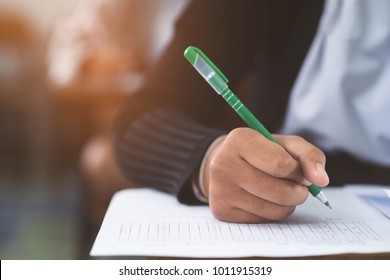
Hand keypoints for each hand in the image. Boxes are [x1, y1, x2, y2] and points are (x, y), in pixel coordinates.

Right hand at [201, 128, 328, 222]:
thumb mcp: (285, 144)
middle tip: (296, 185)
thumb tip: (321, 180)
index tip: (298, 170)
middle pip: (280, 191)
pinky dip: (272, 213)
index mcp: (239, 140)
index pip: (281, 164)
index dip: (298, 171)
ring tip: (279, 191)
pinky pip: (263, 221)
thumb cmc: (261, 152)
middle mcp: (223, 164)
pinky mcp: (221, 211)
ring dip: (288, 204)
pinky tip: (264, 200)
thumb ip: (309, 155)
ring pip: (274, 210)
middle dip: (298, 191)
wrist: (227, 163)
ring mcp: (220, 190)